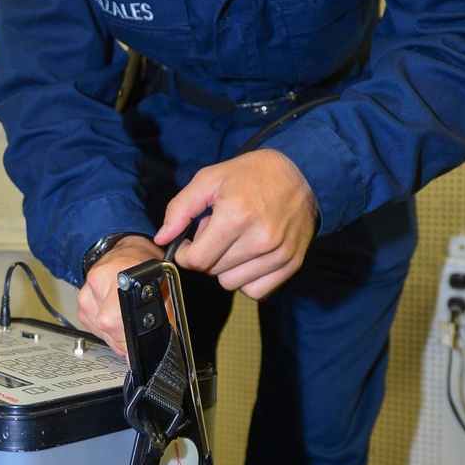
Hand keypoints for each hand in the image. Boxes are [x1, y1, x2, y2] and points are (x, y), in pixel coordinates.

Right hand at [76, 235, 161, 355]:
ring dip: (111, 330)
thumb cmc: (146, 267)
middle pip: (105, 327)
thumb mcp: (164, 289)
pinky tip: (112, 310)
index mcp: (123, 276)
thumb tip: (153, 351)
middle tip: (133, 323)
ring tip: (123, 312)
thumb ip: (163, 320)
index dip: (124, 338)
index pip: (111, 320)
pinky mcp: (81, 297)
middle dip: (121, 336)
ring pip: (97, 328)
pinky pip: (90, 323)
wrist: (128, 249)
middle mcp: (100, 279)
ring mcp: (87, 288)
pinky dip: (102, 325)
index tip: (132, 342)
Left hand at [153, 149, 317, 298]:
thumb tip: (161, 238)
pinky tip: (249, 256)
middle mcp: (260, 239)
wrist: (303, 173)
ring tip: (235, 241)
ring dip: (225, 268)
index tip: (189, 243)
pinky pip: (256, 291)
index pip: (196, 259)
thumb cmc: (251, 174)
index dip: (185, 254)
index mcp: (236, 215)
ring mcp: (278, 254)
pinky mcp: (291, 264)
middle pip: (212, 271)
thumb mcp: (209, 179)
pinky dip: (247, 279)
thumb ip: (180, 209)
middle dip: (206, 255)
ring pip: (231, 283)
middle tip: (218, 232)